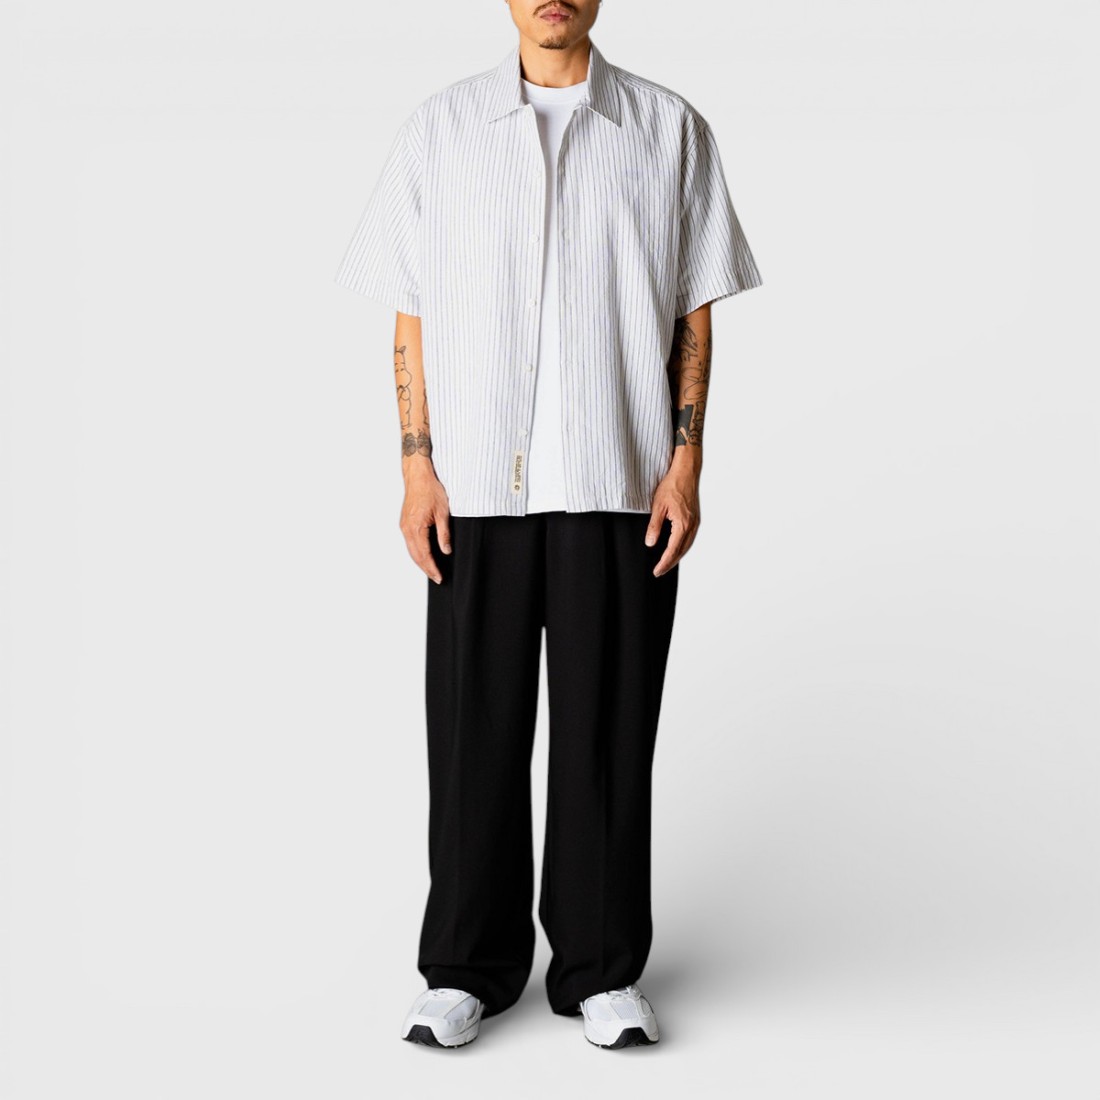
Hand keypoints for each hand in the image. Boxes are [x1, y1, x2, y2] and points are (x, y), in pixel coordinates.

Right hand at [400, 463, 451, 583]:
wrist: (418, 476)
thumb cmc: (430, 489)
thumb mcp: (443, 512)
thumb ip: (444, 534)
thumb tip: (446, 551)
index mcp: (416, 528)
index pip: (424, 555)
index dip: (432, 568)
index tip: (439, 577)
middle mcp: (407, 529)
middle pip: (415, 556)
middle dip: (426, 569)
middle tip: (437, 578)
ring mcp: (404, 526)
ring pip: (411, 550)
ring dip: (421, 562)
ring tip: (431, 570)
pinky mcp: (404, 522)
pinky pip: (410, 542)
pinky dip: (417, 552)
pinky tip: (424, 555)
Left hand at [645, 459, 699, 576]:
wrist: (686, 471)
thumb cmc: (672, 485)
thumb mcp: (658, 506)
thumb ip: (654, 526)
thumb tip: (650, 543)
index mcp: (683, 524)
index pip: (672, 550)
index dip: (664, 562)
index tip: (656, 571)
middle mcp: (692, 525)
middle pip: (681, 551)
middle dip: (670, 563)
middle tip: (659, 572)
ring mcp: (695, 522)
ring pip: (687, 545)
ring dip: (677, 556)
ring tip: (666, 563)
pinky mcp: (695, 518)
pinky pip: (689, 538)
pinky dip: (682, 547)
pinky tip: (675, 548)